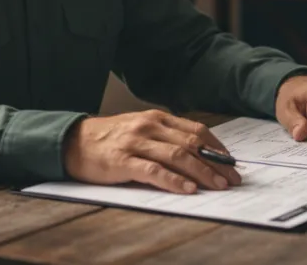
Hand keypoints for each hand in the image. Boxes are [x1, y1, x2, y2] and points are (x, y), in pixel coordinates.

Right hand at [63, 109, 240, 193]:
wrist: (73, 141)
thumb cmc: (111, 139)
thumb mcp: (141, 130)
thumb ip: (166, 137)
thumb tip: (199, 155)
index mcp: (157, 118)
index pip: (197, 131)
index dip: (217, 147)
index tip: (232, 163)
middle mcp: (150, 127)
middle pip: (192, 144)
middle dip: (216, 162)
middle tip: (233, 178)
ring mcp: (136, 143)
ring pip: (177, 156)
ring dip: (202, 172)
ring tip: (218, 185)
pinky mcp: (122, 161)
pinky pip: (153, 171)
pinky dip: (173, 180)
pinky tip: (188, 188)